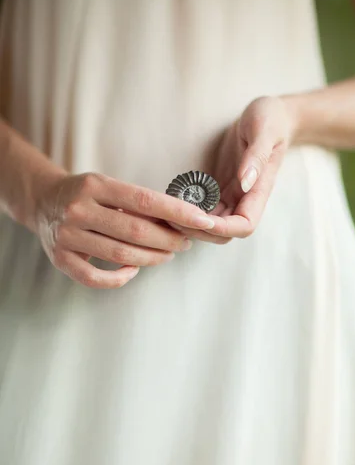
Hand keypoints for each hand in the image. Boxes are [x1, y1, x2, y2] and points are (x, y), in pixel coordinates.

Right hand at [33, 172, 215, 288]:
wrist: (43, 202)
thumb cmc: (87, 196)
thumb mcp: (108, 187)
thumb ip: (137, 204)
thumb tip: (181, 222)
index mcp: (94, 185)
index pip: (144, 200)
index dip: (176, 213)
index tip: (202, 220)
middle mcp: (78, 209)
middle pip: (135, 231)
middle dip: (169, 240)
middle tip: (185, 243)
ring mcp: (67, 236)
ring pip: (120, 255)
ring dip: (152, 259)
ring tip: (167, 255)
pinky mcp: (60, 259)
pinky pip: (96, 278)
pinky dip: (120, 278)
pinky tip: (133, 270)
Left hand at [173, 96, 294, 242]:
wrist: (271, 117)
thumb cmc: (271, 120)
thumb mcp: (265, 130)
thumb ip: (257, 156)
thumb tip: (245, 182)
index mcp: (259, 191)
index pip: (244, 226)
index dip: (223, 228)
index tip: (202, 218)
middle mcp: (245, 199)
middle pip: (223, 232)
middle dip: (199, 230)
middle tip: (173, 217)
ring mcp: (231, 196)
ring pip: (211, 224)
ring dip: (190, 224)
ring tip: (167, 212)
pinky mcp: (219, 189)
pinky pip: (203, 208)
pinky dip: (188, 210)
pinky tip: (171, 201)